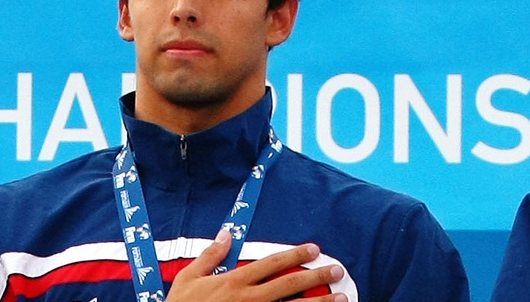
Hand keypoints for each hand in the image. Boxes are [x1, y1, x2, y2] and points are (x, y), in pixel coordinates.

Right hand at [165, 230, 348, 301]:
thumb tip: (225, 234)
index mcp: (235, 281)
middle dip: (316, 277)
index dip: (295, 254)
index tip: (314, 249)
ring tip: (341, 299)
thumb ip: (210, 256)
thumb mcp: (188, 278)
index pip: (271, 263)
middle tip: (337, 271)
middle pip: (290, 285)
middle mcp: (250, 299)